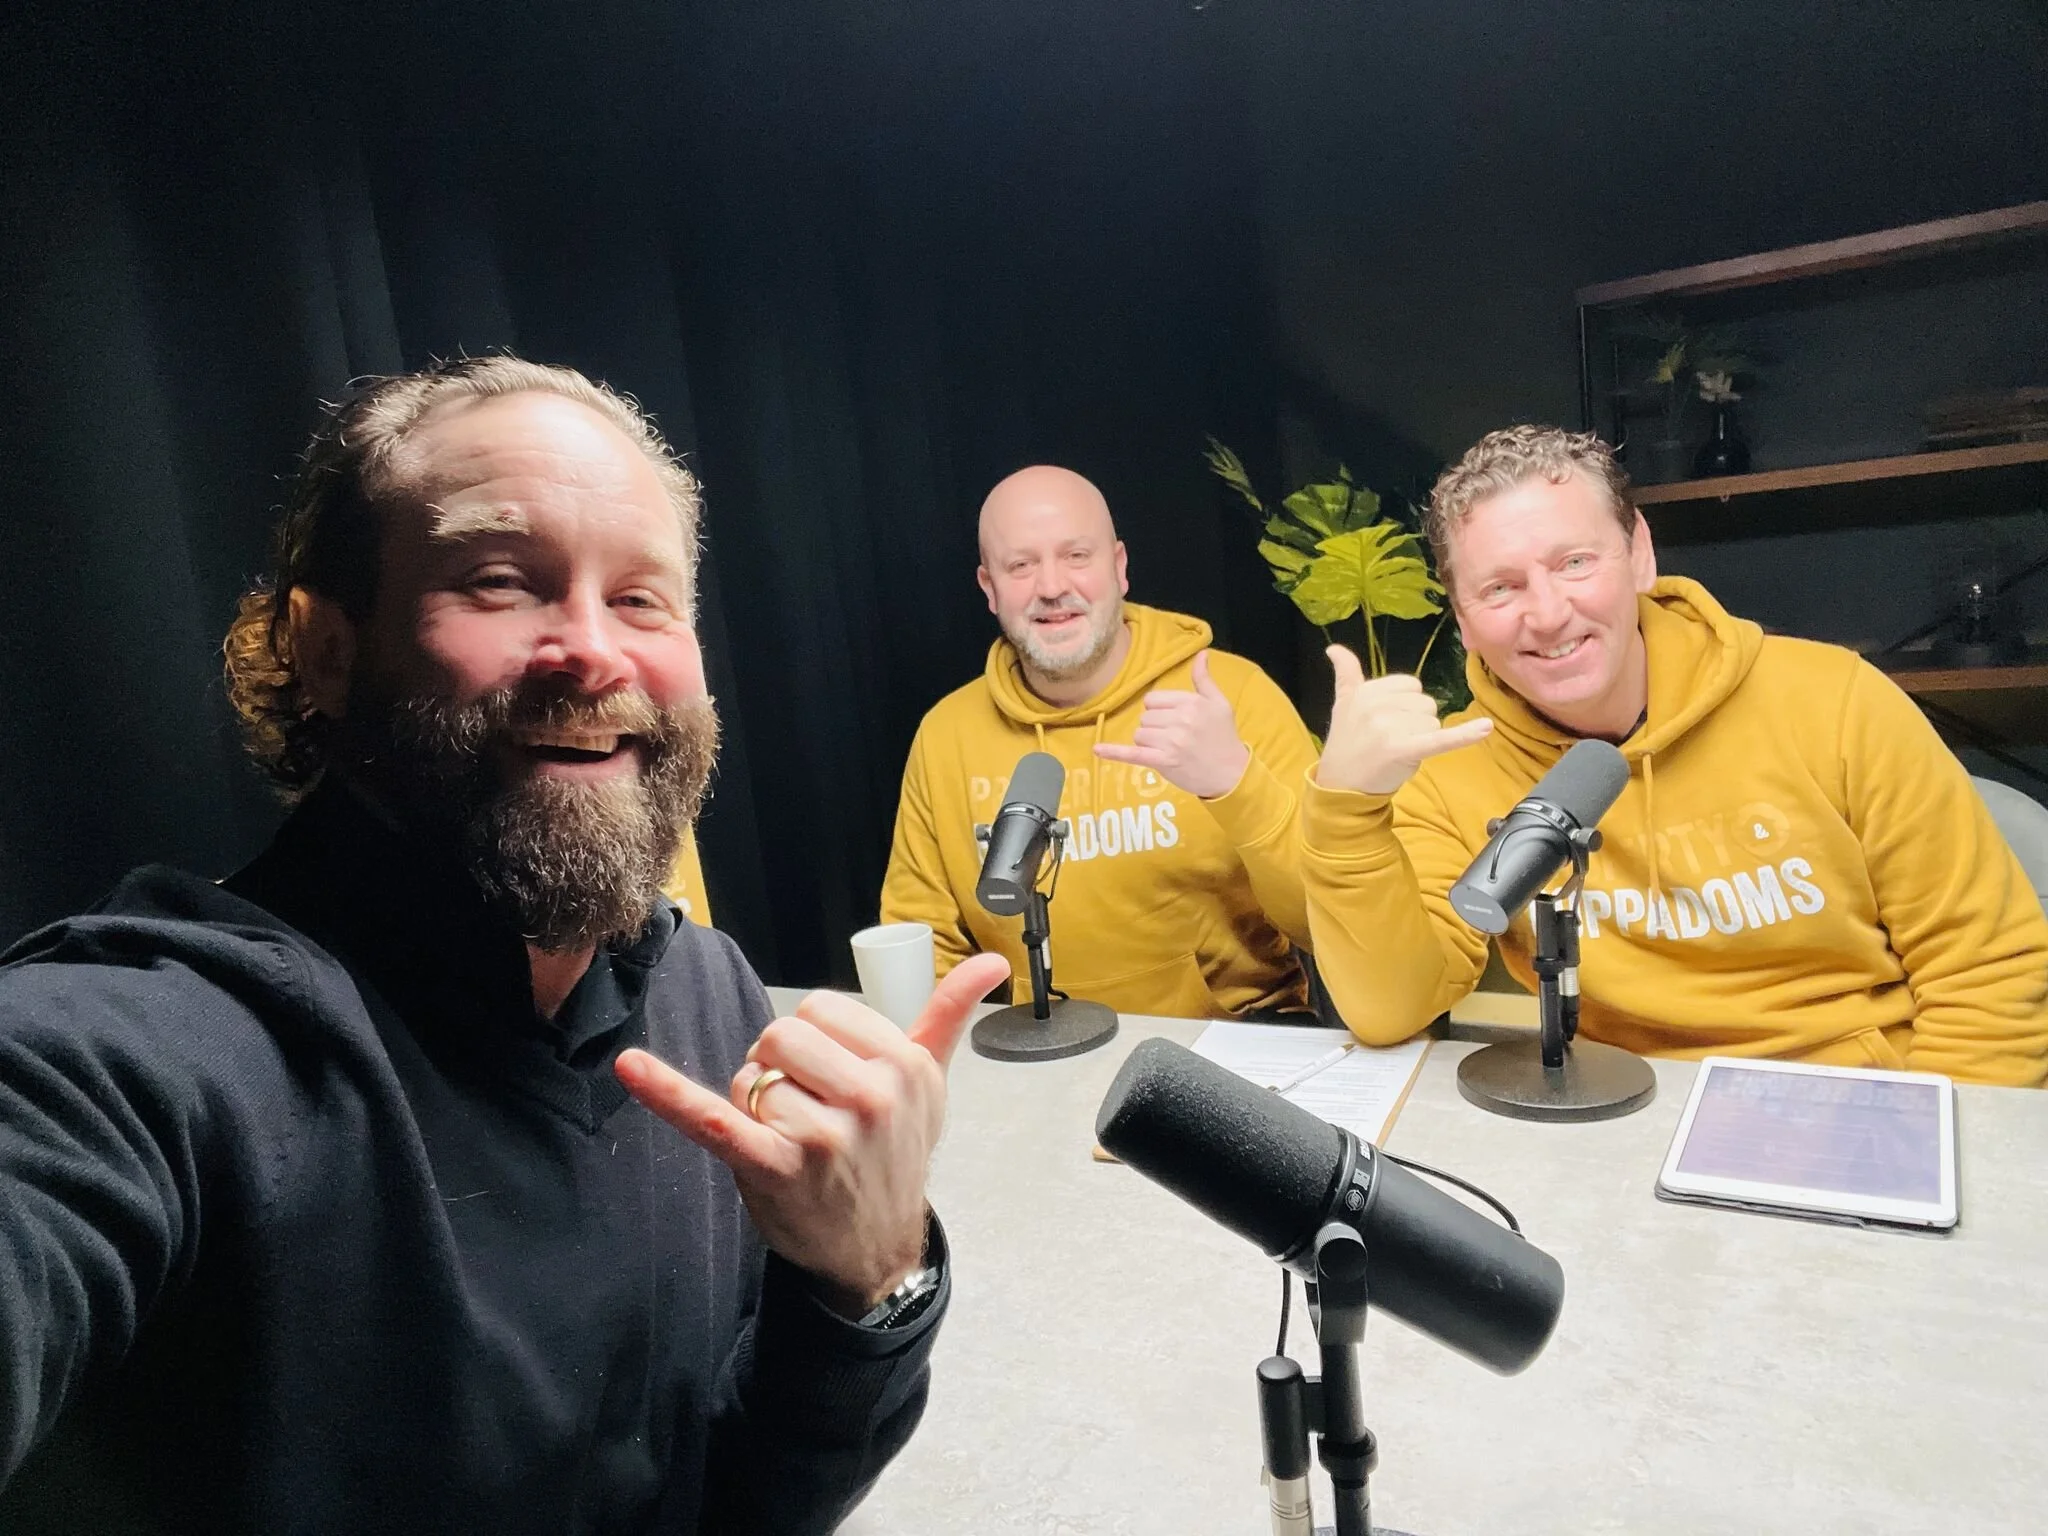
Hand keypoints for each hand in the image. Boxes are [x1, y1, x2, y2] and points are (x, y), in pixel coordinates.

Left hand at [614, 952, 1012, 1314]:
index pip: (823, 1009)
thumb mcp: (931, 1087)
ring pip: (752, 1076)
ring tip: (786, 1137)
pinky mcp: (774, 1169)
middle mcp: (870, 1098)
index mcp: (904, 1066)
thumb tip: (994, 963)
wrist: (876, 1247)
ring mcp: (823, 1136)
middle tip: (804, 1109)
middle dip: (778, 1066)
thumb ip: (949, 1016)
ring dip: (753, 1102)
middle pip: (781, 1035)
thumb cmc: (897, 1156)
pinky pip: (715, 1117)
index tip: (831, 1077)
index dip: (813, 1040)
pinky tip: (631, 1066)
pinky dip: (667, 1091)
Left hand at [1093, 649, 1251, 798]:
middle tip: (1176, 739)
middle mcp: (1180, 720)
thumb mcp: (1220, 703)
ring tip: (1170, 750)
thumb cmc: (1225, 737)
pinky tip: (1098, 750)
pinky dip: (1114, 753)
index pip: (1153, 700)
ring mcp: (1171, 742)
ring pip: (1139, 735)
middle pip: (1145, 718)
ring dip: (1149, 744)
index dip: (1159, 711)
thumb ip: (1204, 680)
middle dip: (1155, 728)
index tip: (1173, 721)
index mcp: (1191, 702)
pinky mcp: (1163, 762)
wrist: (1232, 774)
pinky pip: (1133, 754)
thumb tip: (1201, 654)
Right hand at [1317, 645, 1492, 795]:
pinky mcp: (1404, 750)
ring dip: (1422, 740)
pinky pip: (1441, 739)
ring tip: (1396, 752)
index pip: (1412, 686)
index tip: (1386, 723)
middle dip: (1415, 724)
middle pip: (1426, 705)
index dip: (1406, 707)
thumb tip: (1333, 648)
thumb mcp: (1342, 704)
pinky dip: (1465, 735)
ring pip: (1433, 724)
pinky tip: (1485, 727)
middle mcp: (1377, 705)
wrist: (1340, 786)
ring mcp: (1390, 728)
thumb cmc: (1347, 744)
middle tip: (1390, 741)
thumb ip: (1345, 674)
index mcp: (1366, 690)